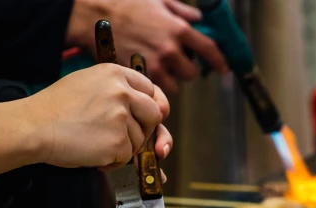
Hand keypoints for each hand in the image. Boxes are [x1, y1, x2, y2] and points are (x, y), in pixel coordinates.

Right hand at [24, 64, 172, 167]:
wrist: (33, 127)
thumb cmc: (55, 110)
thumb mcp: (87, 84)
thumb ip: (116, 91)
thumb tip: (147, 108)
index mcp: (114, 73)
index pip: (150, 88)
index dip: (152, 105)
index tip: (147, 117)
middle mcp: (122, 91)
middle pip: (155, 114)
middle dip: (146, 129)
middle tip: (124, 137)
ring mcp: (121, 116)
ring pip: (139, 139)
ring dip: (122, 148)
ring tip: (94, 142)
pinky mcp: (118, 141)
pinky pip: (126, 157)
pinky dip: (112, 161)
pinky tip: (92, 154)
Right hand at [67, 0, 227, 94]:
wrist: (92, 15)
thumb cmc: (123, 3)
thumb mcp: (157, 0)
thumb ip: (180, 11)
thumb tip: (196, 18)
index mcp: (177, 29)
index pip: (208, 49)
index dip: (219, 61)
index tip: (223, 68)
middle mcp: (169, 50)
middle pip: (190, 74)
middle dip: (185, 70)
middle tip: (174, 64)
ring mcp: (154, 66)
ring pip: (173, 86)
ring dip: (169, 81)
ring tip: (156, 71)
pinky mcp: (138, 76)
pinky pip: (153, 90)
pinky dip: (152, 86)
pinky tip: (144, 76)